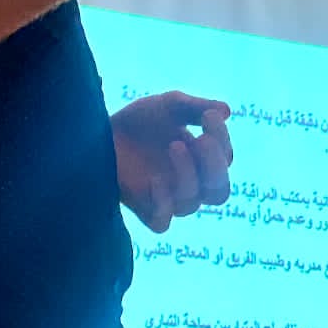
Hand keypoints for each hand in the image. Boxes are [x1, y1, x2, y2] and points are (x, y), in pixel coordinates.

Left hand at [111, 91, 233, 232]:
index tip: (209, 116)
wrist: (100, 130)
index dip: (222, 140)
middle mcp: (190, 185)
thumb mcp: (170, 105)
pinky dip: (162, 203)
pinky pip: (161, 222)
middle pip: (219, 192)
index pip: (225, 160)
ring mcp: (167, 200)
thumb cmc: (139, 120)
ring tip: (174, 145)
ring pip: (191, 203)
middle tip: (203, 140)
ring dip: (187, 175)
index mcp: (201, 162)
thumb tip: (227, 112)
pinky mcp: (143, 210)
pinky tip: (154, 179)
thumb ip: (196, 107)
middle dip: (214, 166)